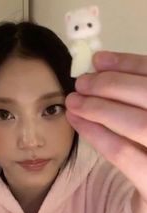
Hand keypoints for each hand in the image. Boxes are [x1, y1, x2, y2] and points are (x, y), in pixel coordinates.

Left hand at [66, 51, 146, 212]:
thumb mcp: (145, 116)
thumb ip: (134, 94)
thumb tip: (100, 63)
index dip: (129, 64)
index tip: (98, 60)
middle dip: (111, 85)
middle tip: (81, 82)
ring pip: (137, 124)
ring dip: (100, 108)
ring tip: (73, 100)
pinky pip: (122, 152)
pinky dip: (96, 134)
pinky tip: (77, 121)